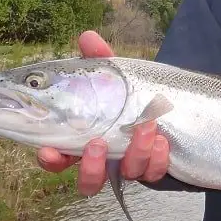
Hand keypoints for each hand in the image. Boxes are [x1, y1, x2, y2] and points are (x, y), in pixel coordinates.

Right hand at [36, 30, 170, 195]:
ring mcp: (129, 165)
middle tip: (96, 143)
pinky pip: (154, 173)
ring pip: (126, 175)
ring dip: (134, 153)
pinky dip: (157, 158)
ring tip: (145, 126)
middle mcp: (105, 159)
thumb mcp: (115, 76)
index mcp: (83, 138)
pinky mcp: (153, 168)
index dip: (49, 159)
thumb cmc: (129, 94)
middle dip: (90, 167)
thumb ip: (100, 60)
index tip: (49, 152)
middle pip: (88, 182)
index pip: (57, 158)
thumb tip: (88, 37)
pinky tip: (162, 140)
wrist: (171, 108)